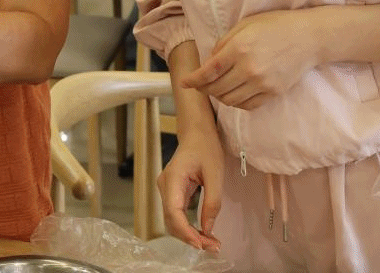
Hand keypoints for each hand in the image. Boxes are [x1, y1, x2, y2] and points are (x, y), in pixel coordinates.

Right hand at [158, 126, 224, 251]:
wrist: (197, 132)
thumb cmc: (206, 147)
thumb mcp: (215, 174)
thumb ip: (212, 202)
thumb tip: (207, 229)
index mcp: (173, 179)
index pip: (174, 212)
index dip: (186, 232)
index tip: (202, 244)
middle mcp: (164, 186)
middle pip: (171, 220)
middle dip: (190, 237)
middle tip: (213, 247)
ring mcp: (166, 190)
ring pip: (172, 221)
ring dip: (189, 234)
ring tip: (210, 243)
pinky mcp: (172, 193)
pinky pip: (177, 215)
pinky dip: (188, 227)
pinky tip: (202, 233)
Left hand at [181, 10, 320, 109]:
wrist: (308, 37)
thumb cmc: (275, 26)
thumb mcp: (244, 25)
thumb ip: (224, 43)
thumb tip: (209, 62)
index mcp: (239, 49)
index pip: (208, 71)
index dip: (193, 80)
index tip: (184, 83)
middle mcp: (249, 69)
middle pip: (216, 88)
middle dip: (203, 88)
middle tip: (200, 84)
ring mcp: (262, 83)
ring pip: (230, 100)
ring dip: (218, 96)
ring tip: (216, 88)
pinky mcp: (273, 93)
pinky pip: (247, 105)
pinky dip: (236, 103)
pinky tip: (234, 94)